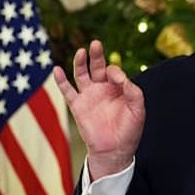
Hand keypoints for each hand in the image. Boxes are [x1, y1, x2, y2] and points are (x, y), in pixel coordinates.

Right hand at [52, 40, 144, 177]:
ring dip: (80, 62)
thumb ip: (133, 91)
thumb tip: (119, 76)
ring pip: (81, 74)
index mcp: (118, 88)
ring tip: (82, 52)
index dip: (116, 72)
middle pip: (98, 66)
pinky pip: (67, 90)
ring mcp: (89, 96)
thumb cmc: (129, 130)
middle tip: (96, 44)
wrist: (115, 150)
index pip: (114, 71)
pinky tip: (57, 69)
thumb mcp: (138, 109)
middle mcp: (102, 88)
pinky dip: (61, 80)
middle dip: (97, 55)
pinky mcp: (78, 106)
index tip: (119, 80)